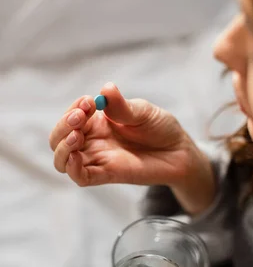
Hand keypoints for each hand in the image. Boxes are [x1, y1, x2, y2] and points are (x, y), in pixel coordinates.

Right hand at [49, 82, 204, 189]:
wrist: (179, 151)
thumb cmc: (161, 128)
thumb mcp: (143, 112)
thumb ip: (123, 106)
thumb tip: (107, 89)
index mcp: (97, 122)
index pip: (71, 116)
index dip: (74, 107)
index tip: (90, 101)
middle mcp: (93, 140)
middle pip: (59, 137)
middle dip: (63, 125)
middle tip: (80, 116)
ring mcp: (98, 158)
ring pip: (63, 158)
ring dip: (62, 146)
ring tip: (76, 135)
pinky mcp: (107, 175)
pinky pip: (80, 177)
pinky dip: (72, 168)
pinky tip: (76, 156)